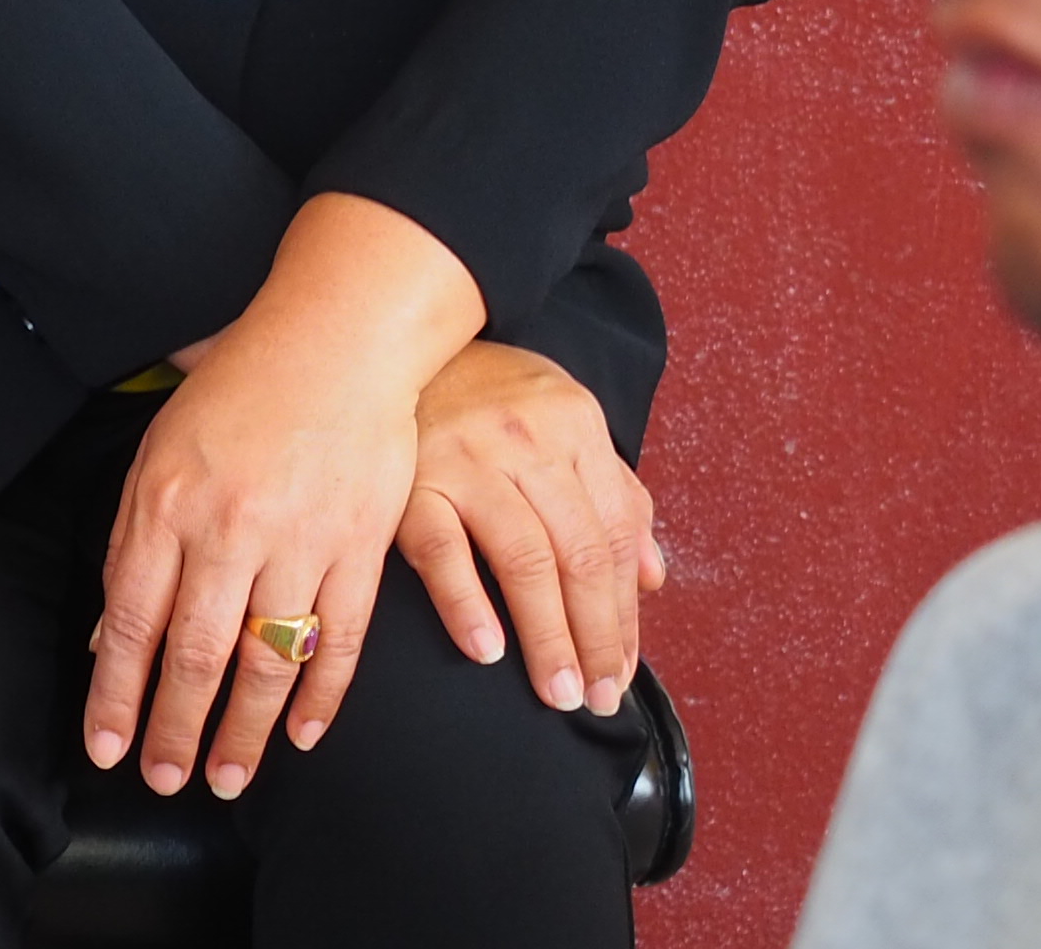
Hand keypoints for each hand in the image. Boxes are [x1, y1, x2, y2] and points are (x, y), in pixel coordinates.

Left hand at [85, 194, 480, 799]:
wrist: (337, 343)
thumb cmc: (238, 391)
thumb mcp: (160, 451)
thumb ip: (134, 542)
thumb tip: (107, 629)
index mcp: (167, 503)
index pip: (131, 620)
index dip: (117, 693)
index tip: (108, 747)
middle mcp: (229, 531)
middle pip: (196, 654)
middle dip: (175, 729)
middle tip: (165, 781)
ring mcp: (300, 545)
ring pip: (267, 661)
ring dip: (245, 731)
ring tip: (230, 780)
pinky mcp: (359, 552)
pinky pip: (340, 641)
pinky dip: (321, 696)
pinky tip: (301, 735)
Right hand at [398, 341, 660, 716]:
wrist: (387, 341)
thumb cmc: (481, 393)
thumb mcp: (560, 423)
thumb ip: (613, 495)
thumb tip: (653, 579)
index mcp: (575, 424)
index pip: (615, 537)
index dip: (625, 614)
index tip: (622, 672)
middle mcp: (529, 437)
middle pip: (580, 554)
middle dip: (596, 638)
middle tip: (596, 698)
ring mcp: (468, 456)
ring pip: (526, 560)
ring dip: (547, 637)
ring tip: (557, 692)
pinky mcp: (410, 477)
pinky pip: (443, 548)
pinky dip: (467, 603)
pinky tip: (487, 650)